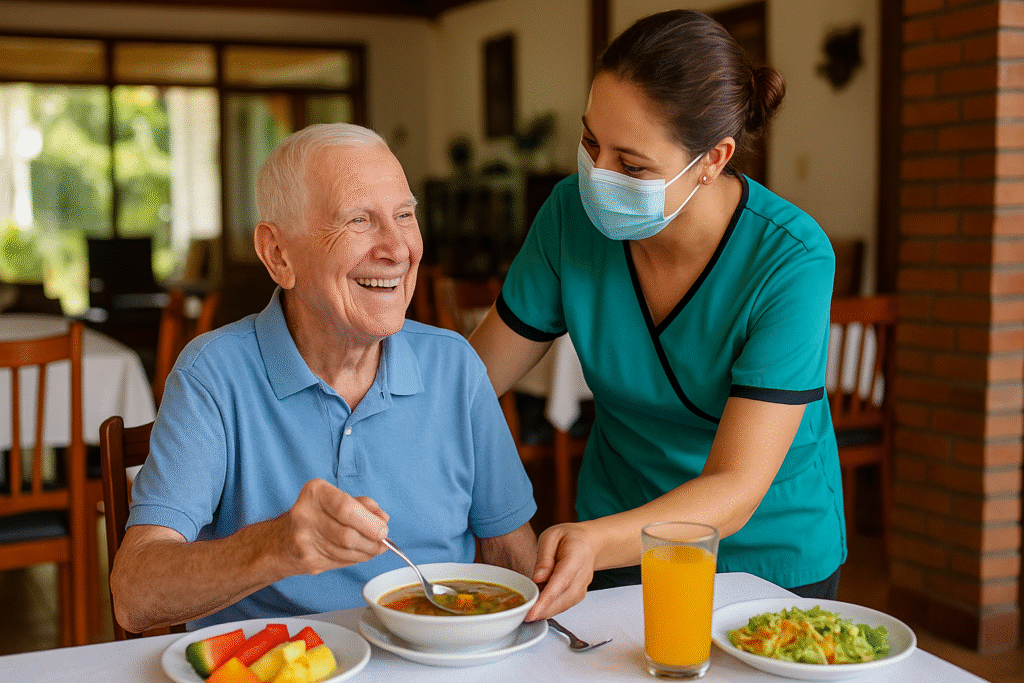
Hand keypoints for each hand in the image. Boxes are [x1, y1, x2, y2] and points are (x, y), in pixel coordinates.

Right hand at [273, 478, 389, 576]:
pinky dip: (356, 558)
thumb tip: (382, 519)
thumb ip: (361, 505)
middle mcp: (305, 515)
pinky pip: (341, 561)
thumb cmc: (315, 515)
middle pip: (348, 534)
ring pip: (346, 551)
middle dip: (372, 540)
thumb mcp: (335, 499)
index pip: (346, 508)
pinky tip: (360, 553)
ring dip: (368, 551)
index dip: (369, 522)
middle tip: (383, 540)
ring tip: (375, 547)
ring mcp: (304, 540)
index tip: (383, 529)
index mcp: (315, 493)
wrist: (279, 542)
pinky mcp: (307, 560)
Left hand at [524, 523, 596, 620]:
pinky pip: (564, 605)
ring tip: (529, 608)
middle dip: (542, 610)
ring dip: (545, 610)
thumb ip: (544, 558)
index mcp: (576, 557)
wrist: (587, 542)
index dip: (545, 600)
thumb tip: (537, 578)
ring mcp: (583, 587)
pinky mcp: (579, 594)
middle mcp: (583, 575)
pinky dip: (551, 608)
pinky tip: (539, 604)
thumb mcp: (551, 537)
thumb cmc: (569, 537)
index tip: (532, 612)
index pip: (561, 582)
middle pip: (562, 599)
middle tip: (522, 614)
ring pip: (564, 605)